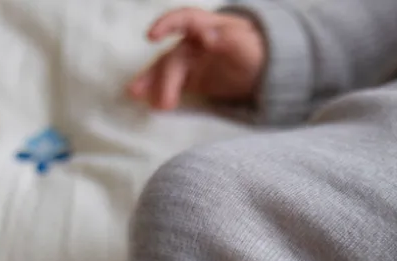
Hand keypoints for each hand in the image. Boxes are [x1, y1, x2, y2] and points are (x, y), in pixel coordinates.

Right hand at [127, 8, 266, 110]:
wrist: (261, 70)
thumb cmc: (255, 52)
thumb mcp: (249, 47)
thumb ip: (230, 41)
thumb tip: (206, 35)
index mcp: (208, 26)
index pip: (185, 20)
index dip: (167, 25)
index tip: (152, 36)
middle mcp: (193, 42)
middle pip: (175, 57)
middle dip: (166, 79)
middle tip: (165, 104)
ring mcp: (190, 62)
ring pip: (166, 70)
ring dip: (150, 81)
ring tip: (135, 94)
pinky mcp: (190, 80)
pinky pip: (170, 84)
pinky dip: (156, 91)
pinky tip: (145, 100)